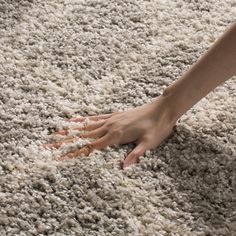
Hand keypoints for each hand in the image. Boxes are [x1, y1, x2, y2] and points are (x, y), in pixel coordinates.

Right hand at [43, 95, 176, 168]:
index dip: (76, 153)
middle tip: (49, 144)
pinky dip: (84, 119)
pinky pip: (96, 117)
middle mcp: (110, 127)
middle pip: (84, 135)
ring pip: (87, 126)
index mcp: (116, 135)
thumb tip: (123, 168)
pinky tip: (76, 120)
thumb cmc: (157, 127)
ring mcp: (111, 119)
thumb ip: (136, 155)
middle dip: (66, 141)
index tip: (61, 158)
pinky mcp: (114, 115)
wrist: (162, 109)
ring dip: (71, 130)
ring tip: (57, 131)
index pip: (91, 147)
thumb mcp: (149, 143)